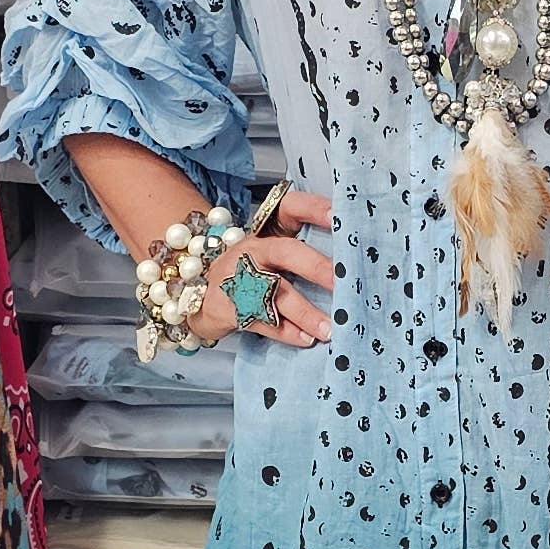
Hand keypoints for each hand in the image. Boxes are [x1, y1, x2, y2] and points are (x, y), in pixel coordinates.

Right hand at [188, 187, 338, 347]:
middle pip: (286, 252)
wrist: (197, 297)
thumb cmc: (246, 274)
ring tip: (330, 328)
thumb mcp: (268, 255)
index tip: (339, 216)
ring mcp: (239, 279)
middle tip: (342, 282)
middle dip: (316, 267)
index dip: (314, 209)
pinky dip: (287, 332)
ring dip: (306, 313)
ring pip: (276, 294)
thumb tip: (351, 268)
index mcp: (267, 232)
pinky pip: (263, 322)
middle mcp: (253, 250)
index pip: (290, 209)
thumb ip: (301, 254)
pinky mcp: (230, 308)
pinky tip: (307, 339)